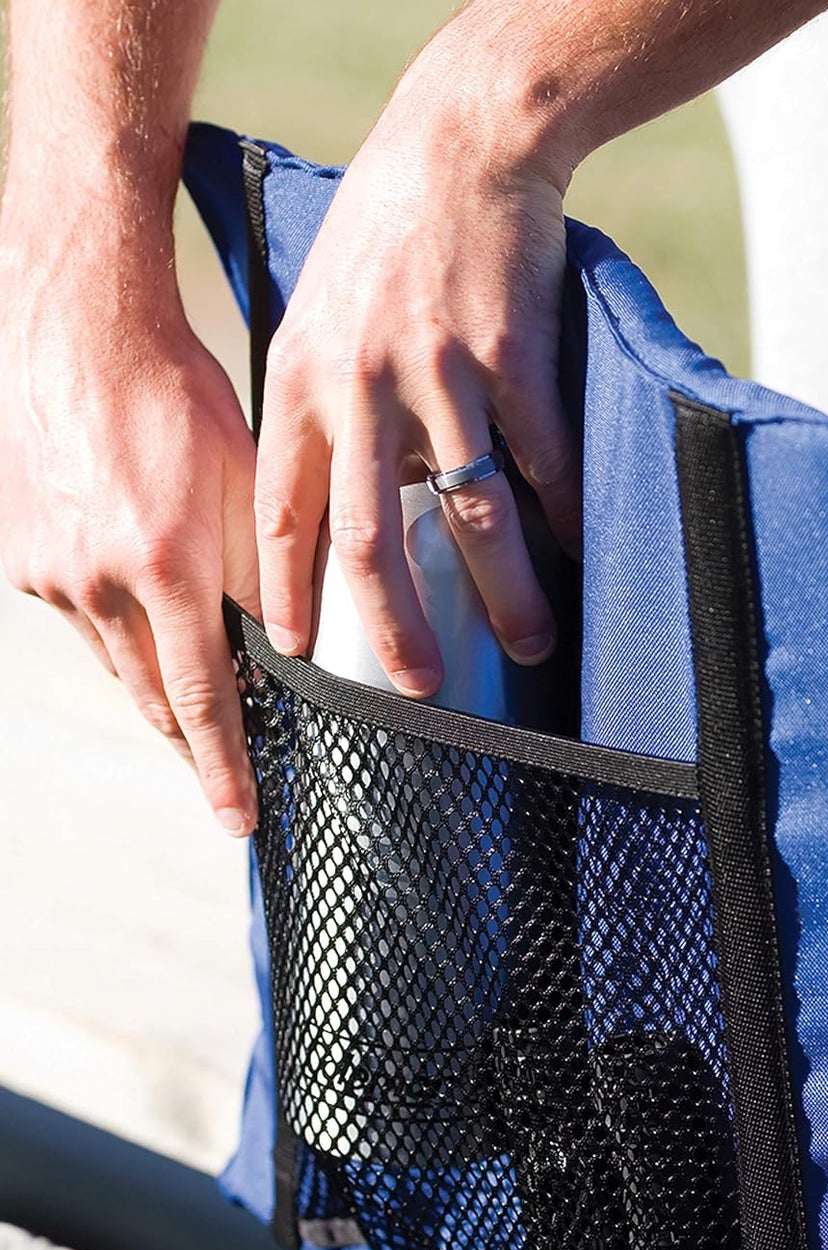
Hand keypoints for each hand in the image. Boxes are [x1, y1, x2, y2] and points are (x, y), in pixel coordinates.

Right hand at [0, 218, 261, 835]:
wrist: (80, 337)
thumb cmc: (180, 404)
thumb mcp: (252, 491)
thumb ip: (265, 577)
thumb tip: (285, 646)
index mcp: (164, 571)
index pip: (202, 700)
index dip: (223, 766)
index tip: (240, 819)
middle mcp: (97, 586)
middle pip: (152, 698)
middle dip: (192, 743)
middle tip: (225, 776)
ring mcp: (50, 574)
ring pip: (116, 661)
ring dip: (156, 684)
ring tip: (195, 701)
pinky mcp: (23, 557)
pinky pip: (82, 619)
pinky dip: (118, 629)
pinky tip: (142, 610)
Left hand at [255, 25, 581, 693]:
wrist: (461, 145)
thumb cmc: (386, 243)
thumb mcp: (322, 322)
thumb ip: (328, 417)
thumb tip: (360, 518)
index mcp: (301, 383)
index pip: (280, 513)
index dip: (284, 591)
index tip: (294, 655)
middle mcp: (361, 387)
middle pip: (370, 541)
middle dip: (395, 630)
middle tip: (421, 689)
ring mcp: (440, 374)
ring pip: (471, 512)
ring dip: (505, 591)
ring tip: (535, 642)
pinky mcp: (513, 356)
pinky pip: (544, 459)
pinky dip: (567, 514)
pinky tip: (582, 552)